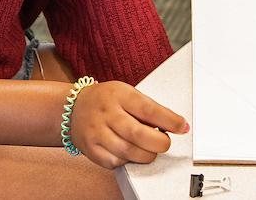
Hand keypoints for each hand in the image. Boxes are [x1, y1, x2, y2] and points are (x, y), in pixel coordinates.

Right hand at [69, 80, 188, 168]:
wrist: (73, 108)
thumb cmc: (105, 100)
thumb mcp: (126, 92)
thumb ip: (147, 107)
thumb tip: (172, 124)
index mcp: (120, 95)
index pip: (148, 109)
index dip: (169, 120)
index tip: (182, 127)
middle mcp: (107, 114)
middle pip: (137, 134)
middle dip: (159, 143)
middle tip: (165, 142)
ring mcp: (97, 133)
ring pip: (127, 152)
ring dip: (146, 155)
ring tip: (150, 149)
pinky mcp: (91, 150)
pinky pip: (115, 162)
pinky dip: (129, 162)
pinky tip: (132, 153)